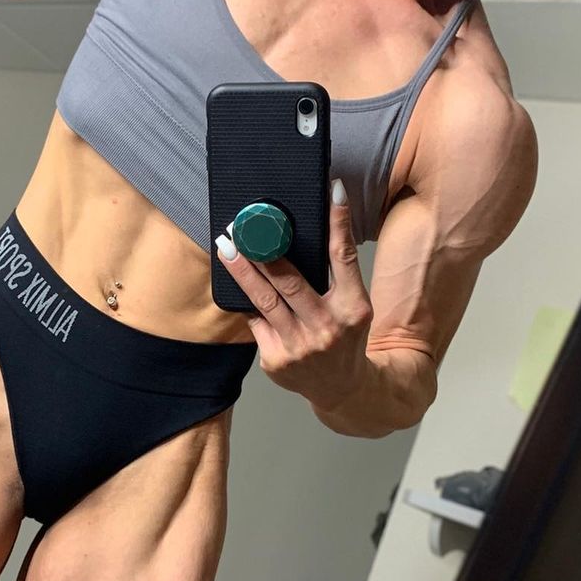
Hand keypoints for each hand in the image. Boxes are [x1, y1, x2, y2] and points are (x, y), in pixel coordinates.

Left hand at [215, 181, 374, 404]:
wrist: (344, 390)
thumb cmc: (346, 337)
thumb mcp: (354, 304)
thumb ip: (336, 274)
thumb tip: (307, 228)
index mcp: (354, 308)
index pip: (344, 257)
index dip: (338, 222)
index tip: (331, 191)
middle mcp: (327, 328)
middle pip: (289, 281)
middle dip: (262, 252)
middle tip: (242, 228)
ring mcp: (299, 347)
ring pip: (263, 301)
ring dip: (242, 272)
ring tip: (226, 248)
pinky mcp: (276, 362)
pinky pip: (255, 322)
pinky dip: (249, 303)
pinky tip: (238, 287)